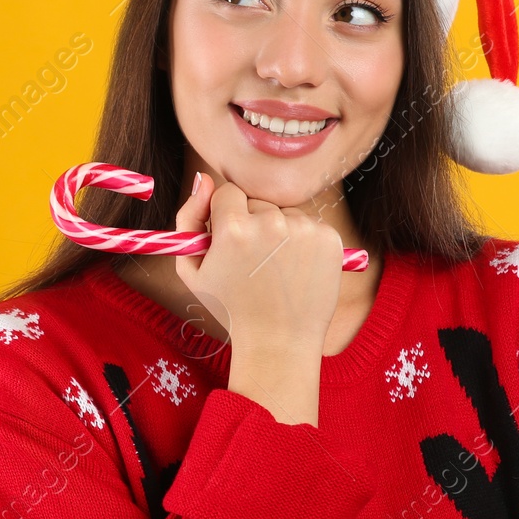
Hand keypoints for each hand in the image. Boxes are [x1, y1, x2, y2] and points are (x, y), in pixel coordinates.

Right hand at [173, 172, 347, 423]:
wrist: (278, 341)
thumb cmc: (230, 306)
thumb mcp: (191, 268)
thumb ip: (188, 216)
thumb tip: (202, 177)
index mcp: (233, 226)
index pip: (227, 193)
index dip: (225, 218)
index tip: (230, 242)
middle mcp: (270, 221)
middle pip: (257, 203)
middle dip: (252, 224)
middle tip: (253, 263)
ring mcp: (304, 229)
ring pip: (285, 213)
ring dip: (280, 233)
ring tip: (276, 269)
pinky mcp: (329, 238)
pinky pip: (310, 225)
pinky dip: (304, 242)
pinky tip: (296, 270)